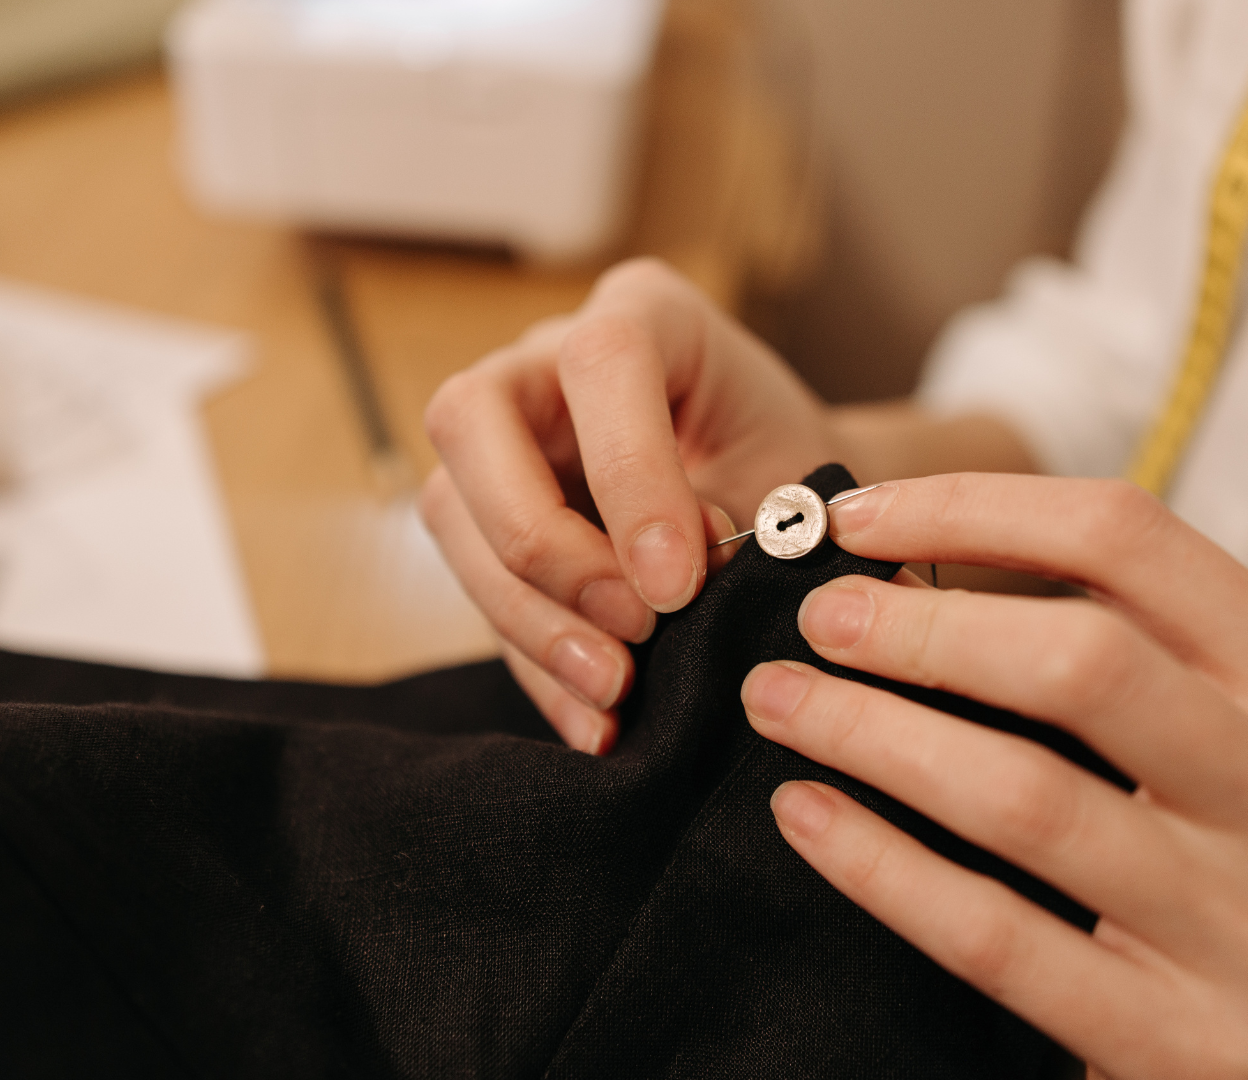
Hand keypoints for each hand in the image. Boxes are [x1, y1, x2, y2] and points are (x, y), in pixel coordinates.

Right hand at [422, 259, 842, 752]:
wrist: (792, 508)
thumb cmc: (796, 474)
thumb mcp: (795, 476)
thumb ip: (742, 517)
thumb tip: (681, 593)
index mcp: (643, 312)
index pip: (600, 362)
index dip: (630, 475)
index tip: (681, 583)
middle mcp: (546, 361)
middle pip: (470, 418)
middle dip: (544, 543)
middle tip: (635, 629)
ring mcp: (502, 437)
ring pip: (451, 511)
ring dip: (528, 616)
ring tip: (614, 689)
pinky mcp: (487, 519)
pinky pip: (476, 589)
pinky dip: (535, 665)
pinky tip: (593, 721)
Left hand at [741, 473, 1247, 1078]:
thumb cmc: (1213, 854)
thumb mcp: (1203, 731)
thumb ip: (1094, 646)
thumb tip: (889, 563)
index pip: (1134, 542)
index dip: (977, 508)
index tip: (854, 519)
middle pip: (1087, 663)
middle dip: (921, 629)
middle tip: (815, 619)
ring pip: (1030, 799)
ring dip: (875, 734)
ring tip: (778, 702)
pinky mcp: (1192, 1045)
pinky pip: (995, 936)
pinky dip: (880, 865)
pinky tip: (807, 815)